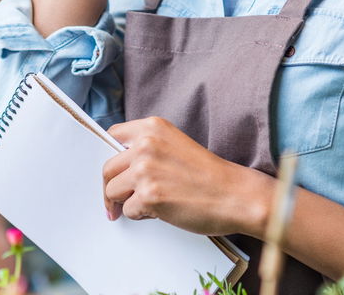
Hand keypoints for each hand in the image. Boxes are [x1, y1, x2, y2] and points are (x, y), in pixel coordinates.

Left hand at [102, 117, 273, 236]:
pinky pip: (127, 210)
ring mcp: (145, 170)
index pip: (112, 136)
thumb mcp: (176, 146)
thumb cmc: (210, 176)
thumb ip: (148, 149)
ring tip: (144, 206)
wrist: (236, 195)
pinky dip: (140, 215)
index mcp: (153, 127)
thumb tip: (120, 167)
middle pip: (107, 168)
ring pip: (112, 190)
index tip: (112, 171)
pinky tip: (159, 212)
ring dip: (124, 202)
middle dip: (111, 188)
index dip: (110, 157)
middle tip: (115, 201)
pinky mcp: (148, 195)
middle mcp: (146, 144)